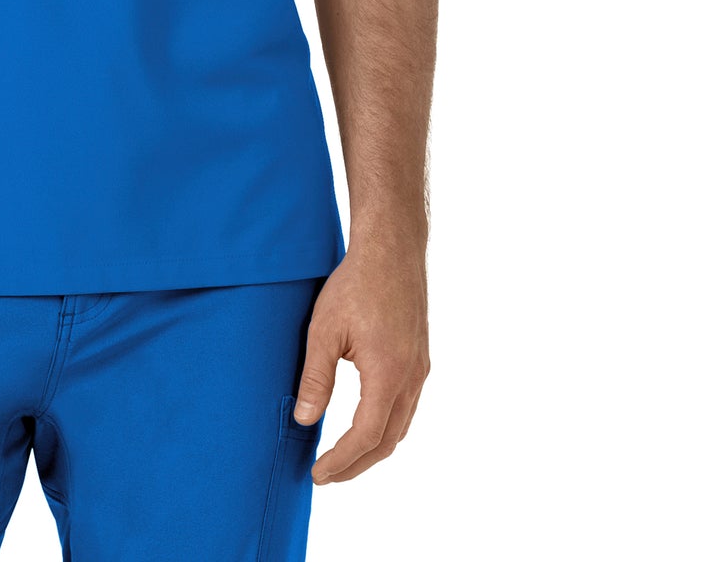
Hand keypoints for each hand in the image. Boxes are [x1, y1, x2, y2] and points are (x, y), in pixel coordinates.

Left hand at [291, 246, 430, 483]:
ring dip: (373, 449)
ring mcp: (420, 369)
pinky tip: (365, 424)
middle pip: (388, 441)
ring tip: (342, 458)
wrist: (392, 249)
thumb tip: (304, 420)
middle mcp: (411, 378)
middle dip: (357, 465)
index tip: (317, 474)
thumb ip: (315, 378)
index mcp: (388, 374)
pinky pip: (406, 407)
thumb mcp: (324, 330)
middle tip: (327, 475)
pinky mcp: (420, 358)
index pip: (366, 436)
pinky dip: (385, 426)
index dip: (341, 461)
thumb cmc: (355, 284)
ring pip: (401, 426)